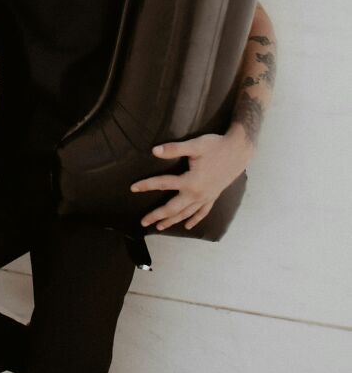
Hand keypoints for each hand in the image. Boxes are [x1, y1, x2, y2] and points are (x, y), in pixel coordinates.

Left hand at [130, 125, 253, 230]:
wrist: (239, 150)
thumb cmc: (216, 146)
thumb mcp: (195, 145)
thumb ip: (174, 149)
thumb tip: (154, 151)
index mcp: (191, 181)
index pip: (163, 184)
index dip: (146, 185)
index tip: (133, 188)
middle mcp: (198, 193)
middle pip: (173, 208)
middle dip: (157, 215)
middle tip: (143, 222)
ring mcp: (206, 197)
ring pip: (186, 213)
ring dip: (172, 221)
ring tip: (159, 227)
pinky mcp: (213, 196)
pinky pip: (202, 212)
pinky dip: (194, 219)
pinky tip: (188, 226)